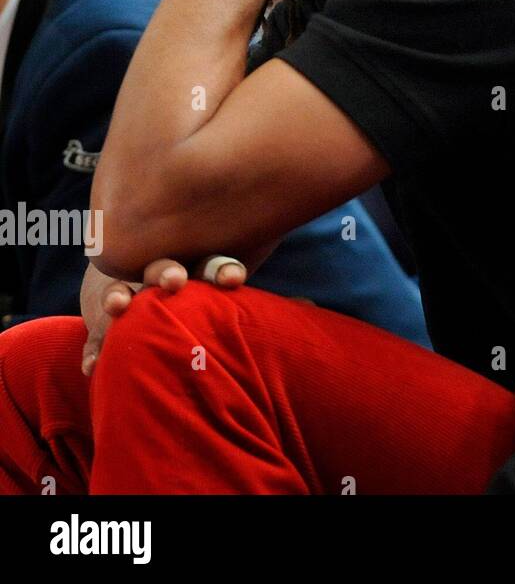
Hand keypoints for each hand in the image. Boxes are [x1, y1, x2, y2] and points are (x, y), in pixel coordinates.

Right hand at [79, 255, 246, 375]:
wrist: (159, 303)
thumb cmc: (214, 306)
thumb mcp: (233, 300)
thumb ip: (258, 301)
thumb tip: (306, 306)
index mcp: (201, 272)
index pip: (215, 266)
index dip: (223, 271)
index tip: (233, 280)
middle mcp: (165, 278)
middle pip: (166, 270)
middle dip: (169, 272)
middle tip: (174, 280)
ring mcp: (132, 295)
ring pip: (124, 292)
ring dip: (120, 296)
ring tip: (119, 304)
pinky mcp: (105, 319)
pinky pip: (97, 336)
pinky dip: (95, 348)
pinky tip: (92, 365)